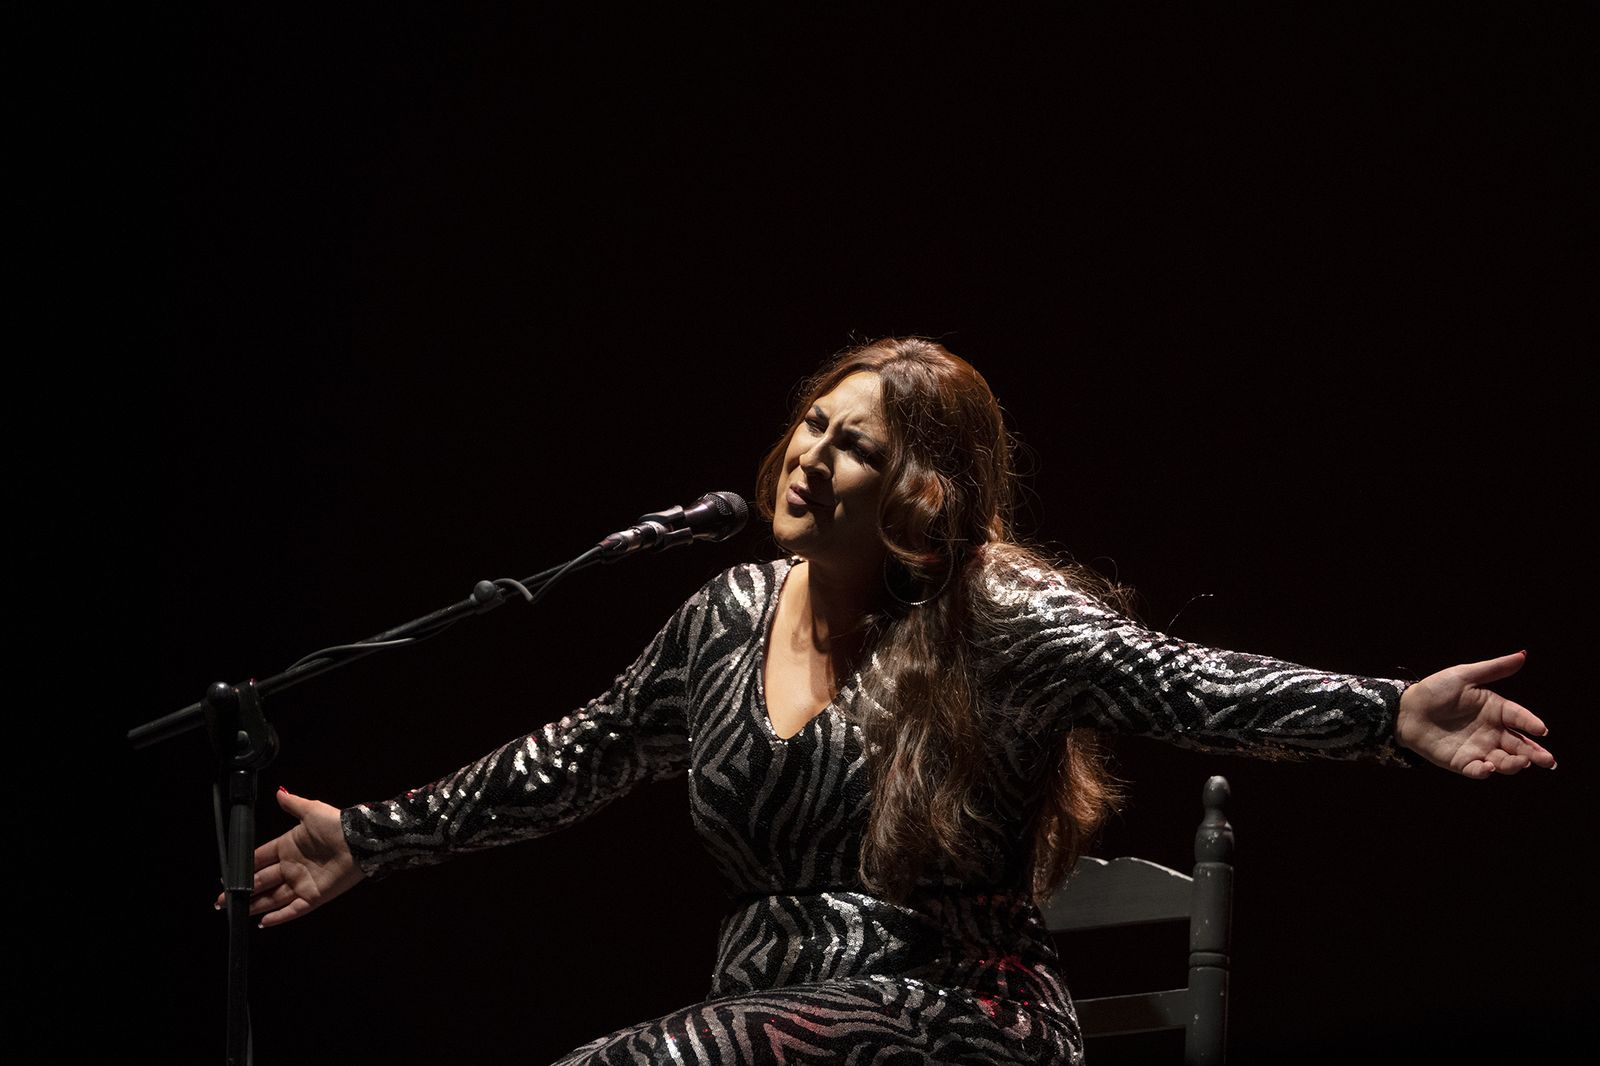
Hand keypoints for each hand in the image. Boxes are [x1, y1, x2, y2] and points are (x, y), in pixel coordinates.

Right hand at [213, 787, 365, 926]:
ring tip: (236, 911)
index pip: (260, 859)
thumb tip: (279, 792)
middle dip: (242, 891)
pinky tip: (264, 922)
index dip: (243, 867)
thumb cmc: (337, 824)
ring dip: (255, 906)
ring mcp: (303, 883)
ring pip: (273, 898)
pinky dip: (279, 917)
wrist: (359, 841)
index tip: (227, 875)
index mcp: (289, 846)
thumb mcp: (311, 810)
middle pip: (262, 882)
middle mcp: (293, 866)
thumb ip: (293, 804)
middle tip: (222, 900)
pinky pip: (293, 910)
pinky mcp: (314, 896)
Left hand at [1396, 651, 1554, 778]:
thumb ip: (1493, 669)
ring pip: (1504, 761)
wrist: (1406, 710)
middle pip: (1519, 745)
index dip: (1531, 724)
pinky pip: (1478, 770)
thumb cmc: (1435, 690)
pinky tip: (1489, 767)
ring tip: (1520, 762)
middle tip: (1547, 760)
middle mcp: (1492, 732)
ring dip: (1514, 764)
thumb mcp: (1464, 675)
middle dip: (1535, 753)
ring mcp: (1479, 748)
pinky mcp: (1462, 762)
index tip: (1542, 730)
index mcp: (1496, 710)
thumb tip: (1523, 655)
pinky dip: (1485, 771)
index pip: (1519, 718)